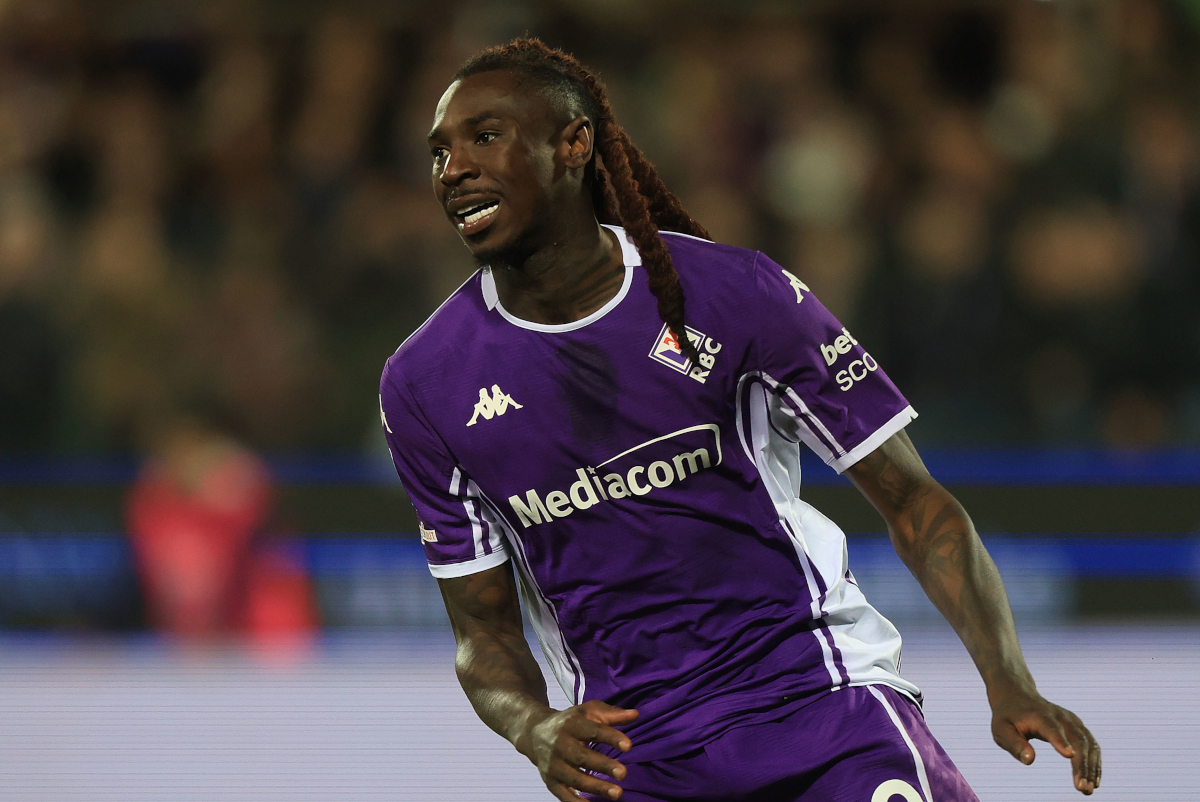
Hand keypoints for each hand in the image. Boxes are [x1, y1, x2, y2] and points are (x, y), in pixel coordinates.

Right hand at [514, 700, 638, 800]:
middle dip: (603, 765)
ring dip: (596, 787)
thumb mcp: (588, 712)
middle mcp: (559, 744)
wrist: (535, 732)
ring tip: (618, 793)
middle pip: (581, 756)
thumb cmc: (570, 722)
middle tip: (624, 773)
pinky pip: (563, 795)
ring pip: (574, 778)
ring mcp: (553, 764)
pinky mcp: (549, 780)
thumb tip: (636, 715)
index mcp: (571, 724)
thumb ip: (612, 714)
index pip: (593, 730)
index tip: (629, 746)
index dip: (611, 738)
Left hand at [990, 684, 1100, 794]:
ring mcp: (1071, 720)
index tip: (1069, 755)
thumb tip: (1030, 760)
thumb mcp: (1001, 730)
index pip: (1052, 728)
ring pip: (1089, 743)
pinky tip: (1094, 781)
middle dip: (1082, 765)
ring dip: (1092, 767)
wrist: (1017, 696)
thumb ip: (1014, 745)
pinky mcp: (1077, 726)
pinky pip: (1091, 745)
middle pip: (1077, 739)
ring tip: (1089, 790)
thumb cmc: (1007, 717)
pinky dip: (1094, 763)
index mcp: (1039, 716)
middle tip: (1082, 789)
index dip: (1060, 741)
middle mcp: (1060, 716)